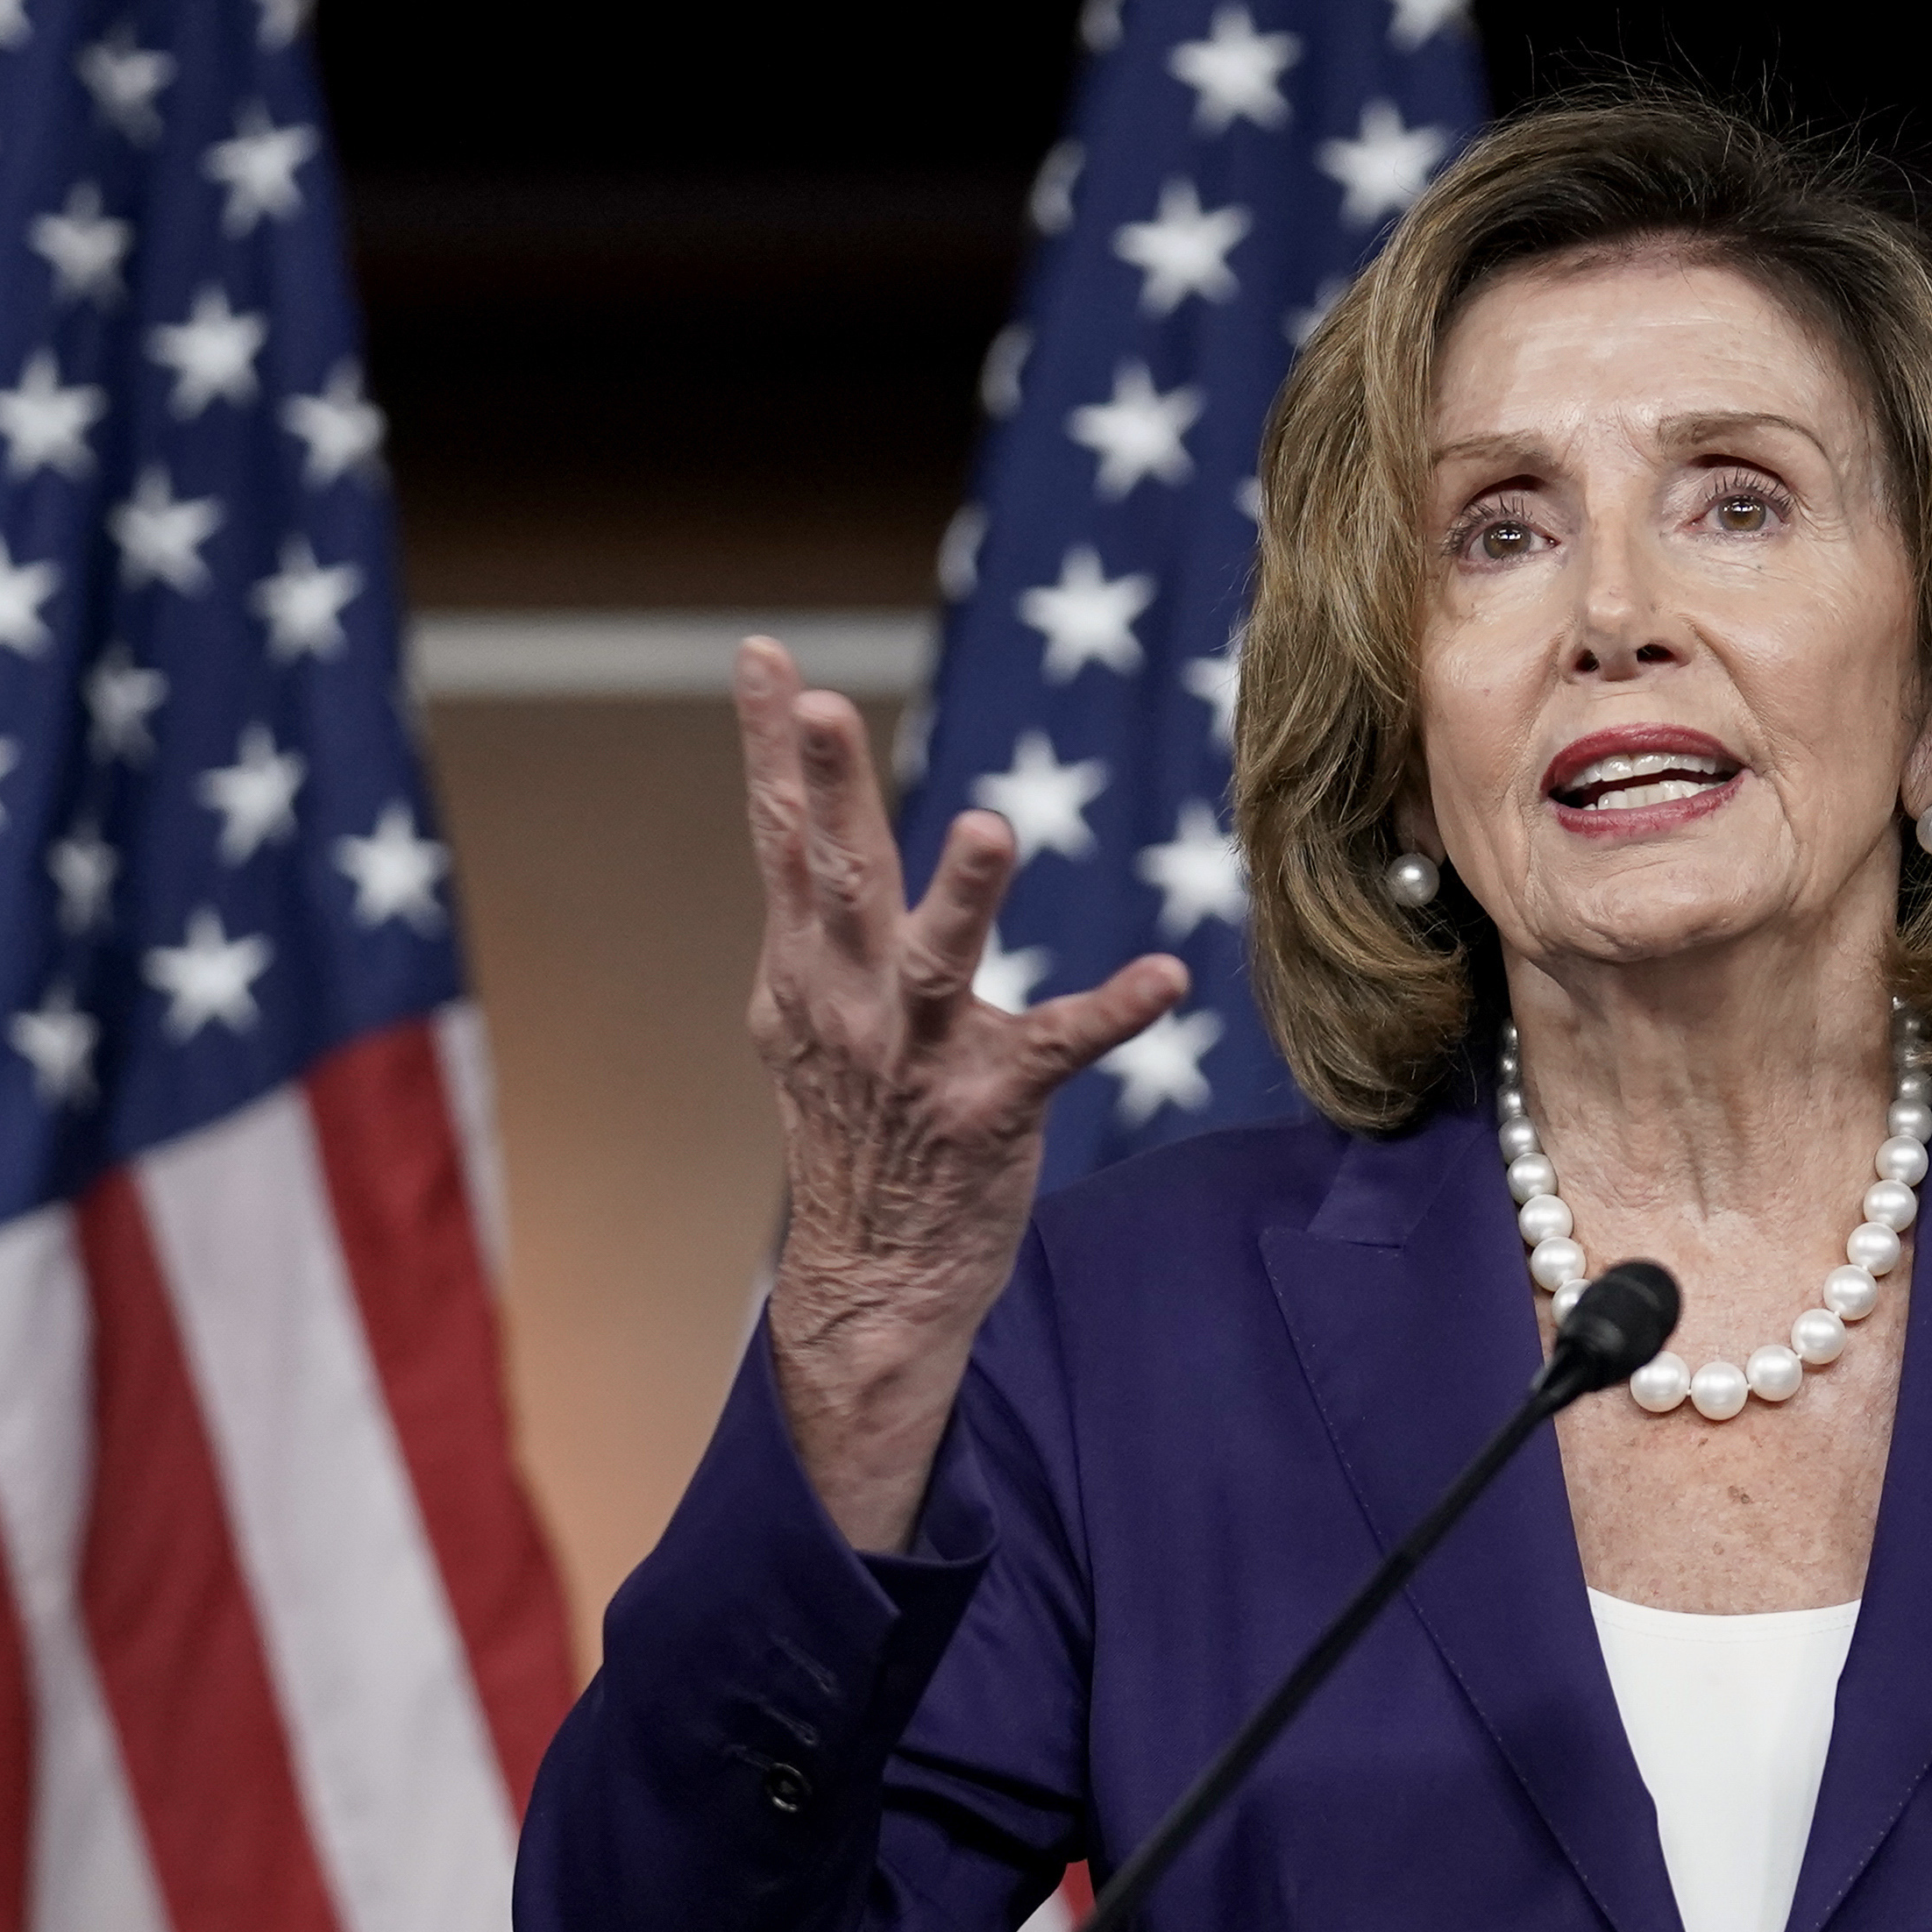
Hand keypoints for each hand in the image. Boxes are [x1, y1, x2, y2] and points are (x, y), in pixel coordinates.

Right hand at [736, 638, 1185, 1550]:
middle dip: (828, 788)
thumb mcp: (803, 1018)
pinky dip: (1115, 1009)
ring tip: (992, 828)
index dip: (772, 749)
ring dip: (963, 893)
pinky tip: (1167, 977)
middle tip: (819, 704)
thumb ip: (812, 921)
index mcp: (804, 969)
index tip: (764, 655)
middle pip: (837, 876)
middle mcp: (848, 1002)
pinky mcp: (992, 1107)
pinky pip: (1060, 1046)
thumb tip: (795, 822)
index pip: (784, 839)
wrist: (873, 1276)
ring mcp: (918, 1056)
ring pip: (936, 958)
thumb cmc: (851, 1129)